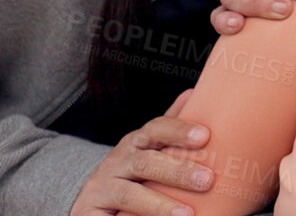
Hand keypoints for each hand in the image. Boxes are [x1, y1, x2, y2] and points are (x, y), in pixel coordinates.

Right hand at [69, 91, 209, 215]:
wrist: (89, 200)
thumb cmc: (132, 172)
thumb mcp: (149, 148)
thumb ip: (169, 127)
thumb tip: (194, 92)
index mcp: (136, 143)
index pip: (156, 129)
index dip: (179, 130)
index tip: (205, 135)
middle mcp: (117, 162)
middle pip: (146, 162)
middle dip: (178, 171)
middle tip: (207, 180)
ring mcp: (101, 187)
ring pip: (129, 194)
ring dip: (159, 205)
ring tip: (187, 214)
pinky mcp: (89, 212)